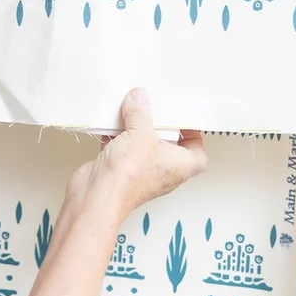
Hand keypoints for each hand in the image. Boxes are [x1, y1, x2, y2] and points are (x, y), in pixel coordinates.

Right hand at [63, 88, 206, 227]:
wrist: (97, 195)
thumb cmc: (128, 177)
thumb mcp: (141, 133)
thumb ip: (141, 112)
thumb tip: (139, 99)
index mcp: (180, 166)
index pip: (198, 152)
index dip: (193, 135)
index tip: (182, 118)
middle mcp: (162, 172)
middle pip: (166, 144)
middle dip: (158, 125)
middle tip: (153, 108)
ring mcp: (140, 172)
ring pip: (141, 145)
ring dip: (134, 128)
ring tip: (130, 109)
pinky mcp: (119, 170)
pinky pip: (121, 147)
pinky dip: (116, 135)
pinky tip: (110, 121)